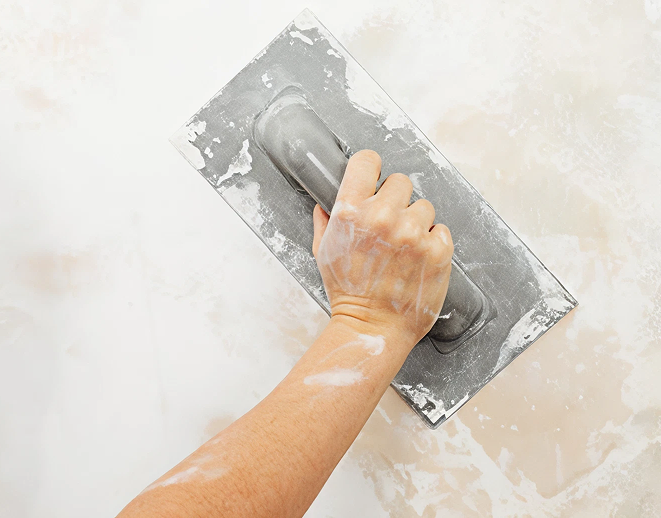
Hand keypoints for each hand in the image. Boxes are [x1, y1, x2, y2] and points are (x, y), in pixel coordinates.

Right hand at [312, 150, 452, 352]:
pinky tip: (418, 258)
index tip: (374, 178)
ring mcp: (413, 233)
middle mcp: (384, 217)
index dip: (371, 168)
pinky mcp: (438, 250)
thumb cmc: (348, 293)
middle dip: (396, 200)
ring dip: (416, 222)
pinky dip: (432, 241)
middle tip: (390, 225)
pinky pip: (441, 229)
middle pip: (400, 181)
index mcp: (352, 212)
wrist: (373, 327)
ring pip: (424, 206)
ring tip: (404, 247)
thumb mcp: (324, 254)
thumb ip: (326, 223)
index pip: (367, 161)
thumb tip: (326, 206)